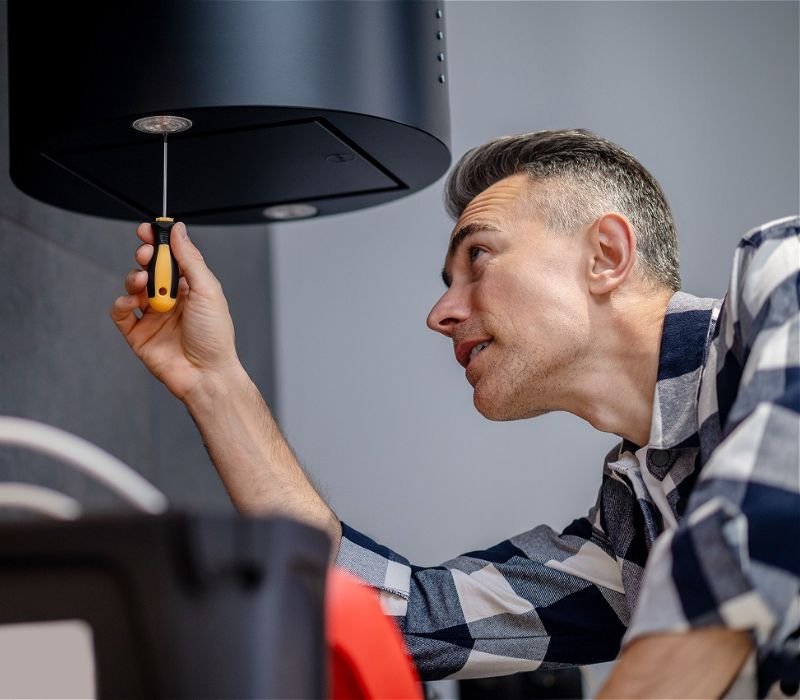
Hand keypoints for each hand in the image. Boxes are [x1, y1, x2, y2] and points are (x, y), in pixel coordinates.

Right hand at [111, 222, 240, 400]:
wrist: (206, 374)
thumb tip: (178, 231)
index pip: (170, 257)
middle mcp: (170, 300)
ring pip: (133, 287)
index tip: (148, 230)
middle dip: (144, 257)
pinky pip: (120, 313)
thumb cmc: (215, 336)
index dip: (157, 242)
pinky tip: (131, 301)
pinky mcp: (138, 334)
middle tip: (146, 255)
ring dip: (134, 279)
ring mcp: (153, 316)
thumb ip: (190, 259)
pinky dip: (121, 302)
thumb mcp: (207, 290)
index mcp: (190, 287)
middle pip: (149, 268)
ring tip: (142, 283)